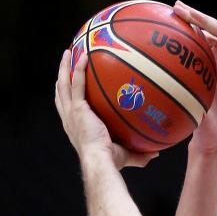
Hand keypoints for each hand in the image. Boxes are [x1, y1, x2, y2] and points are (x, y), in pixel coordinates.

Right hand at [54, 51, 159, 170]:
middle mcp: (69, 119)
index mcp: (75, 128)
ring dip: (64, 67)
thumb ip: (139, 154)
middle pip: (61, 93)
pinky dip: (79, 69)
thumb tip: (155, 154)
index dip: (67, 97)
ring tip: (68, 53)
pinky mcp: (78, 108)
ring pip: (64, 84)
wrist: (100, 161)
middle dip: (61, 78)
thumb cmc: (110, 162)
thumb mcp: (125, 156)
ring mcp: (72, 113)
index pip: (67, 110)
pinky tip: (84, 56)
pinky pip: (77, 83)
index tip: (70, 87)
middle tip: (65, 64)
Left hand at [173, 1, 216, 138]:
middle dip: (190, 24)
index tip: (180, 42)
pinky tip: (189, 12)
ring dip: (192, 16)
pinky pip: (215, 26)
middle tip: (173, 16)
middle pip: (205, 33)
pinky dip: (202, 19)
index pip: (209, 47)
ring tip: (176, 7)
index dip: (195, 43)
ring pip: (207, 25)